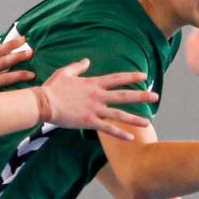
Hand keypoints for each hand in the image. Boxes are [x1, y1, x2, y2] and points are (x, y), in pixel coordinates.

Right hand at [38, 59, 157, 139]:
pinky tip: (131, 138)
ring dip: (135, 118)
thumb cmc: (52, 88)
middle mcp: (97, 96)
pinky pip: (107, 129)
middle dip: (141, 96)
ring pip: (119, 114)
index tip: (144, 76)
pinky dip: (120, 134)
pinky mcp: (89, 122)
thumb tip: (87, 61)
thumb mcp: (65, 72)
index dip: (132, 76)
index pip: (117, 78)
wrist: (43, 103)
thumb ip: (78, 66)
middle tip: (156, 97)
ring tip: (148, 122)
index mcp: (93, 83)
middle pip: (124, 95)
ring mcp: (94, 109)